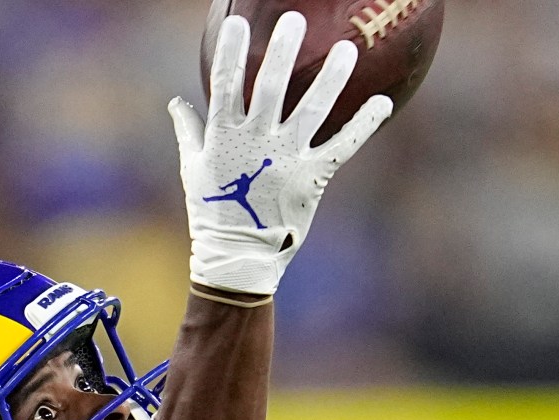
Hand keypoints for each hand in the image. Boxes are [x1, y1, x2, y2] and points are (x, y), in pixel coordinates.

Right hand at [170, 15, 391, 297]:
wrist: (239, 256)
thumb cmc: (212, 212)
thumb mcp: (192, 168)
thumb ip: (188, 131)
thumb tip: (176, 102)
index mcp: (225, 135)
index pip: (225, 83)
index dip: (229, 51)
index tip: (234, 22)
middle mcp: (257, 141)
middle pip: (270, 86)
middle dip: (281, 50)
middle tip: (292, 20)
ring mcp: (287, 158)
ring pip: (312, 109)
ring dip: (331, 77)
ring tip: (346, 49)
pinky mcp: (313, 176)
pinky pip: (343, 145)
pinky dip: (363, 124)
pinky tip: (382, 103)